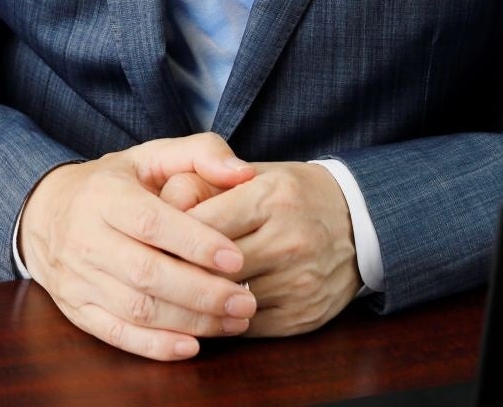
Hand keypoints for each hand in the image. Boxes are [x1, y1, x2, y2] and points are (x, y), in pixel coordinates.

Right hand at [15, 132, 263, 360]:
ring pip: (136, 309)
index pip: (150, 223)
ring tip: (233, 322)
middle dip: (202, 292)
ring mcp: (78, 278)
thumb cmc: (113, 184)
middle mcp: (85, 237)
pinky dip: (155, 346)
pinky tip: (192, 347)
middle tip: (245, 301)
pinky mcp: (76, 309)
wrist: (45, 212)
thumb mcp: (150, 157)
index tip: (236, 259)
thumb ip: (201, 154)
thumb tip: (243, 173)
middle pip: (146, 272)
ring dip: (190, 321)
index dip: (195, 243)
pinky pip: (117, 334)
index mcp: (104, 196)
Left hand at [159, 161, 360, 336]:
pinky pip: (247, 327)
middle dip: (176, 272)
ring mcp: (301, 283)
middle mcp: (290, 240)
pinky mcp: (305, 316)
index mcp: (271, 197)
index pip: (202, 224)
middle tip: (147, 273)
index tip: (145, 241)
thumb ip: (204, 182)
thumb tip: (162, 202)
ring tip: (170, 293)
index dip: (169, 236)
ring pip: (228, 301)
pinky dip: (222, 321)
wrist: (358, 222)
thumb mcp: (252, 174)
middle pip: (213, 268)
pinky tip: (206, 310)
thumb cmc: (290, 194)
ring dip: (196, 301)